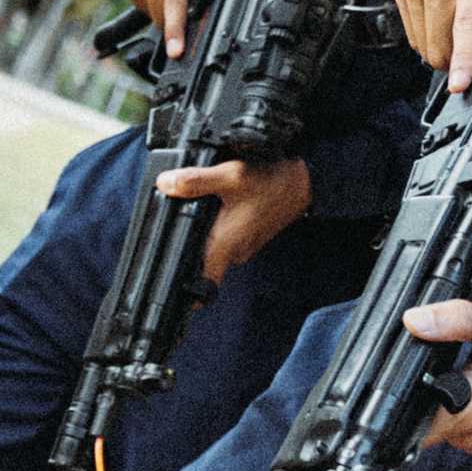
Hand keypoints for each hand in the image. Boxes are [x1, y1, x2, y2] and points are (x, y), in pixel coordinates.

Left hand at [156, 158, 311, 283]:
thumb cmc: (273, 182)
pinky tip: (221, 206)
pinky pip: (229, 240)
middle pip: (202, 262)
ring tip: (203, 210)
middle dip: (189, 246)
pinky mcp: (252, 236)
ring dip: (206, 234)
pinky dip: (221, 227)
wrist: (306, 181)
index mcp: (225, 245)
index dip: (187, 294)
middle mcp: (235, 252)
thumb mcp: (231, 176)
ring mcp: (246, 245)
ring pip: (216, 249)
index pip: (204, 287)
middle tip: (179, 225)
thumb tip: (165, 184)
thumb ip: (195, 181)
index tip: (172, 291)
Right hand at [390, 0, 471, 92]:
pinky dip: (430, 31)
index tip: (458, 85)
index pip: (467, 24)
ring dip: (442, 45)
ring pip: (423, 42)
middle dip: (457, 59)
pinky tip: (448, 10)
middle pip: (441, 44)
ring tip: (465, 20)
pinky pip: (412, 29)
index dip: (464, 60)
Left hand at [404, 293, 471, 455]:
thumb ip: (451, 320)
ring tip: (461, 360)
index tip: (402, 371)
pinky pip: (464, 420)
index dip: (396, 399)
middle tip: (441, 355)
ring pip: (443, 421)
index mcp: (469, 410)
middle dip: (422, 390)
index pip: (409, 425)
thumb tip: (414, 320)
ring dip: (441, 395)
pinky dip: (461, 398)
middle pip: (422, 423)